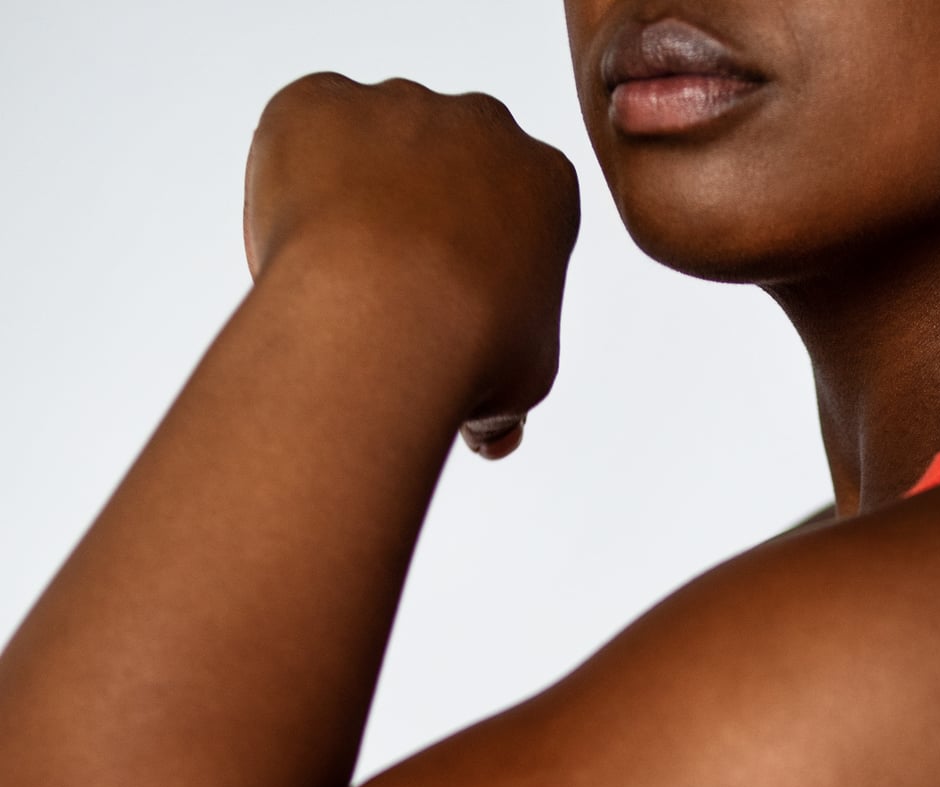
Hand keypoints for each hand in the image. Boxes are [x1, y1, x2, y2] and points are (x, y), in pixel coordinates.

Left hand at [244, 76, 580, 455]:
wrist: (382, 318)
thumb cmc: (466, 351)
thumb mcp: (521, 381)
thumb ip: (508, 377)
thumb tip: (489, 427)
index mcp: (544, 179)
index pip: (515, 210)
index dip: (482, 266)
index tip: (458, 310)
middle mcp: (478, 123)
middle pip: (445, 166)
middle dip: (422, 219)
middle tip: (395, 295)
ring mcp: (397, 104)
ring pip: (369, 148)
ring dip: (355, 201)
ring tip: (342, 282)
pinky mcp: (318, 100)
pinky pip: (300, 133)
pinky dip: (291, 179)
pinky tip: (301, 241)